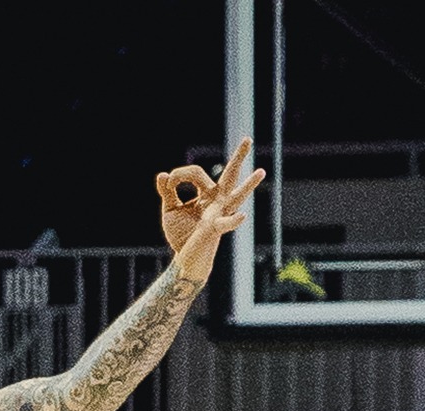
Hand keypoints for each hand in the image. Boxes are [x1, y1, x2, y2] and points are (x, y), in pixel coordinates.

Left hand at [156, 138, 265, 284]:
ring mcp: (219, 214)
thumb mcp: (171, 211)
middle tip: (247, 139)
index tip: (169, 184)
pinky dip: (233, 220)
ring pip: (236, 196)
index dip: (179, 175)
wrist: (185, 259)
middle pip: (230, 175)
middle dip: (238, 157)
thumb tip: (163, 175)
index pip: (195, 172)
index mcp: (207, 195)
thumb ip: (168, 193)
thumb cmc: (182, 234)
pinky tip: (241, 215)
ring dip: (248, 185)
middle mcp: (218, 201)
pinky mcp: (215, 229)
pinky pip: (226, 223)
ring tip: (261, 172)